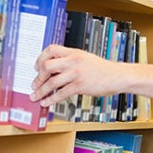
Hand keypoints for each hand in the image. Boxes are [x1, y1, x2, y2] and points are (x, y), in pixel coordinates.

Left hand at [29, 45, 152, 107]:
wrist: (117, 76)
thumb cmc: (102, 69)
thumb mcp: (85, 59)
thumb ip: (70, 61)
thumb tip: (54, 69)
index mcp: (73, 52)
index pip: (50, 49)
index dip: (40, 58)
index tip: (36, 67)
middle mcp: (73, 61)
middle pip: (47, 65)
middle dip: (38, 77)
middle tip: (34, 84)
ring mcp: (76, 73)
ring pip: (51, 82)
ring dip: (41, 91)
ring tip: (36, 96)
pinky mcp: (80, 85)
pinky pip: (61, 94)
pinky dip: (51, 99)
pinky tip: (47, 102)